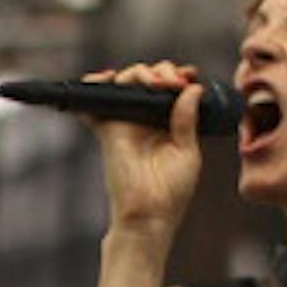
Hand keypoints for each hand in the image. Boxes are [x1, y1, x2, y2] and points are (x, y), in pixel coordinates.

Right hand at [85, 60, 204, 242]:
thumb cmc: (171, 192)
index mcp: (168, 123)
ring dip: (137, 73)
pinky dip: (93, 87)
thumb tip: (192, 88)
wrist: (149, 214)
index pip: (170, 88)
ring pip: (125, 83)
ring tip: (153, 83)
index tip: (189, 77)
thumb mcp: (187, 151)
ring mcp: (125, 122)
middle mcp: (146, 119)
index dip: (178, 76)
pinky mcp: (108, 129)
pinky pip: (94, 103)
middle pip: (147, 79)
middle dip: (160, 72)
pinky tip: (104, 78)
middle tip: (171, 84)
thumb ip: (187, 119)